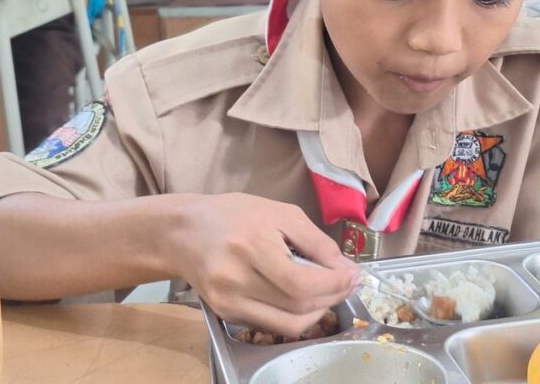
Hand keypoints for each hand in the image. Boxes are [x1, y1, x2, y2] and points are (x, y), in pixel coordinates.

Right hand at [169, 193, 359, 337]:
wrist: (184, 232)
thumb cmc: (234, 215)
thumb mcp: (281, 214)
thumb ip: (317, 242)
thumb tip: (346, 269)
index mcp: (250, 247)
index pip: (300, 282)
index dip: (334, 284)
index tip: (355, 276)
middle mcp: (235, 280)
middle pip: (298, 306)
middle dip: (333, 296)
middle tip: (349, 282)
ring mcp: (229, 302)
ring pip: (289, 324)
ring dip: (319, 311)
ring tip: (331, 291)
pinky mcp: (227, 314)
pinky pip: (273, 325)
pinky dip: (297, 315)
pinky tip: (305, 297)